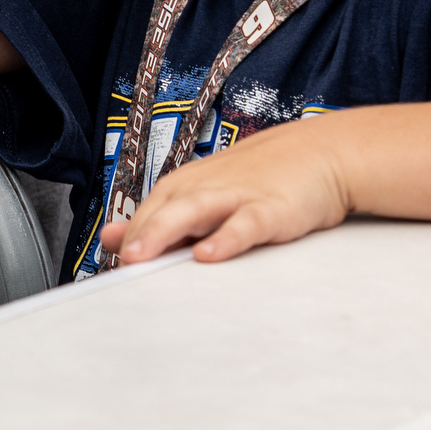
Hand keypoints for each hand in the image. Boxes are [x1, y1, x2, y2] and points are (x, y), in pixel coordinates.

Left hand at [98, 122, 350, 266]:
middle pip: (162, 212)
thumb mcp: (205, 195)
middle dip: (137, 237)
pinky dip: (226, 238)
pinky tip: (209, 254)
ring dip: (163, 232)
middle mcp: (204, 188)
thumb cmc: (260, 180)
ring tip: (140, 257)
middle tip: (115, 265)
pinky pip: (244, 224)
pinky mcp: (270, 209)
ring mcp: (236, 196)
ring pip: (192, 213)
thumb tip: (113, 238)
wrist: (319, 155)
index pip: (145, 216)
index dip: (128, 243)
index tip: (110, 274)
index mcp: (184, 187)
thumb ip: (161, 219)